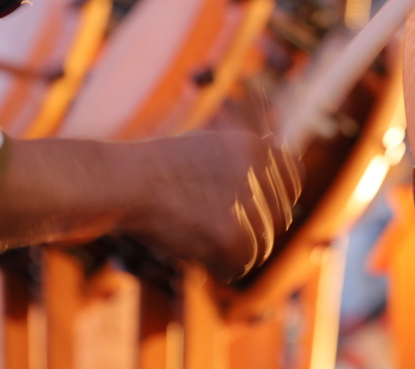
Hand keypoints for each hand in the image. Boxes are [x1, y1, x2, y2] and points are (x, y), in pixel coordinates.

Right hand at [125, 130, 302, 282]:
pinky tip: (194, 254)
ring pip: (260, 248)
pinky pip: (238, 267)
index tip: (259, 212)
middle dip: (254, 230)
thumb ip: (242, 160)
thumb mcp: (205, 146)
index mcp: (255, 146)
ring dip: (233, 252)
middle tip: (219, 233)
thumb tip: (275, 173)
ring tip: (200, 242)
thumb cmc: (155, 167)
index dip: (279, 199)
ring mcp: (246, 203)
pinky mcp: (231, 235)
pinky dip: (217, 268)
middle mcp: (257, 171)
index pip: (293, 180)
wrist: (121, 181)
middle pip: (279, 218)